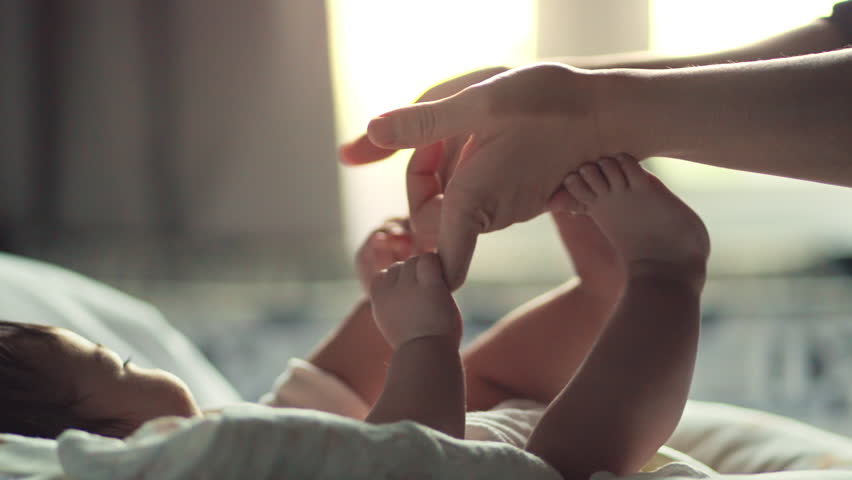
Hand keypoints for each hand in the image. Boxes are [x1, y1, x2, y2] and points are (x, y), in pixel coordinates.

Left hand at [363, 63, 606, 287]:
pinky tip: (482, 131)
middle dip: (421, 177)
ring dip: (444, 168)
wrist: (609, 112)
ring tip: (463, 124)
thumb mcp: (479, 104)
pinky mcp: (520, 195)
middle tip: (436, 132)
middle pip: (431, 218)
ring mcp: (508, 207)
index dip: (425, 269)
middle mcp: (491, 213)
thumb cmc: (549, 105)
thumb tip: (370, 133)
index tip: (410, 238)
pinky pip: (478, 192)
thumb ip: (423, 123)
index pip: (442, 262)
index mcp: (475, 199)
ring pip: (454, 202)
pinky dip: (466, 167)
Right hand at [369, 253, 461, 348]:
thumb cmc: (415, 344)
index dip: (400, 283)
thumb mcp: (392, 322)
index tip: (411, 301)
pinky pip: (430, 260)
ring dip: (428, 272)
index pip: (384, 274)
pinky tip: (442, 285)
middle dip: (415, 277)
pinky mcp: (429, 286)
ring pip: (416, 261)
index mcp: (378, 299)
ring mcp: (408, 287)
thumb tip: (394, 275)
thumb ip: (391, 300)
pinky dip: (438, 267)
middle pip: (401, 266)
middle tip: (427, 298)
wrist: (429, 357)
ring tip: (436, 294)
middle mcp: (389, 291)